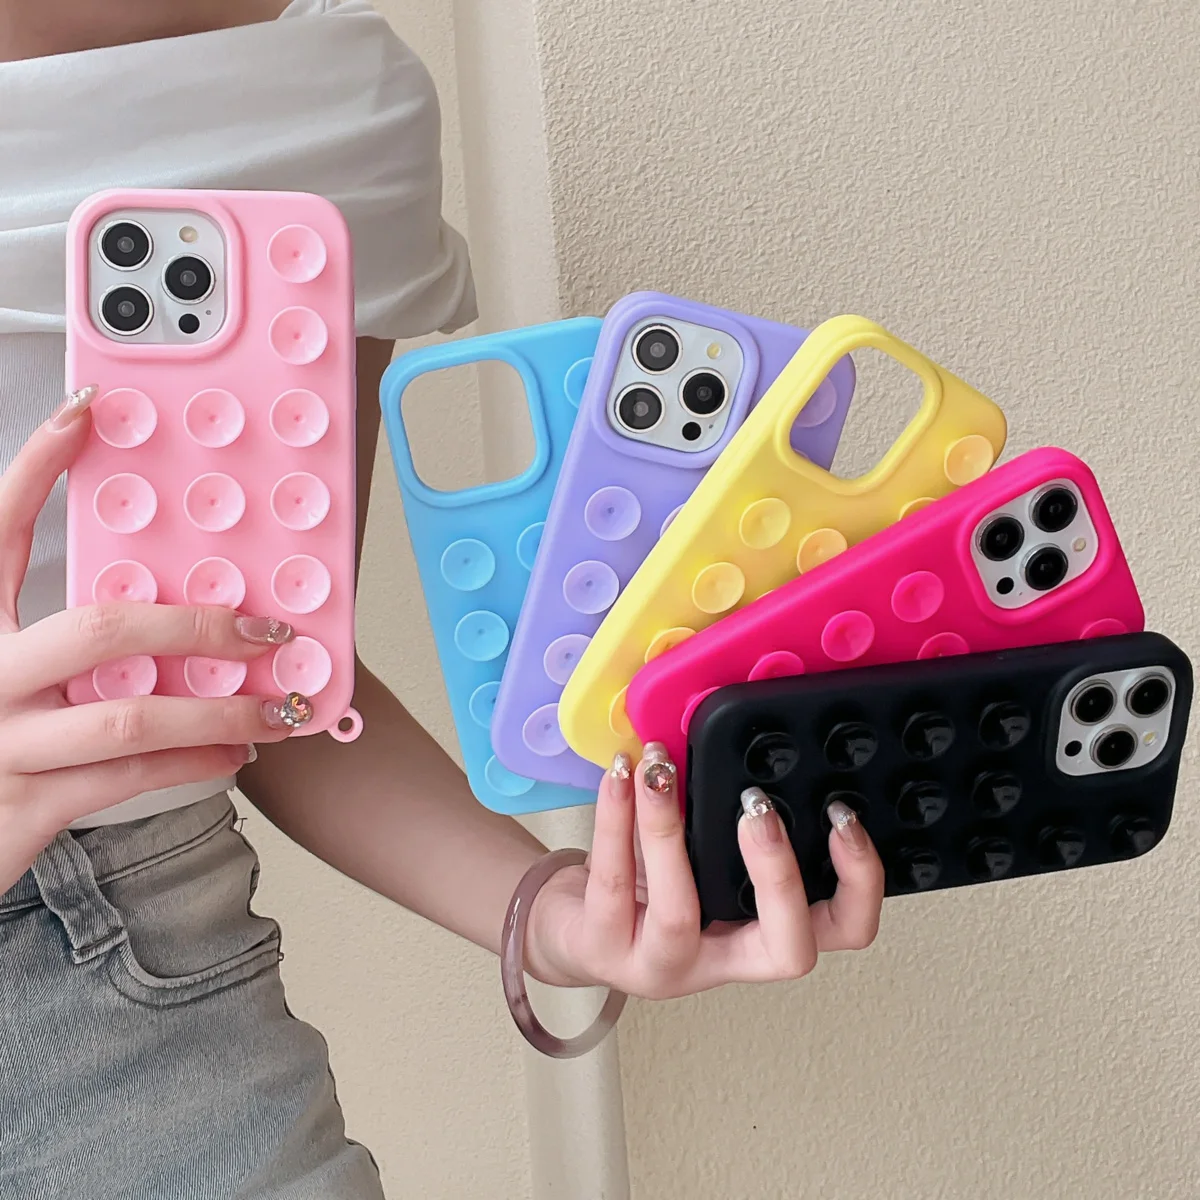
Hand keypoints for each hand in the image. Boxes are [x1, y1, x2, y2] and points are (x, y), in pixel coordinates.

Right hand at [0, 388, 307, 892]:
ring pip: (133, 715)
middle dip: (199, 626)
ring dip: (222, 710)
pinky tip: (234, 754)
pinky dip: (196, 762)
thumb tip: (151, 616)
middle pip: (102, 628)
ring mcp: (1, 745)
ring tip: (277, 705)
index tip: (85, 414)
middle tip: (264, 628)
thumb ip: (47, 643)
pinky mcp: (24, 808)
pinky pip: (133, 776)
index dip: (37, 467)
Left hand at [525, 742, 884, 998]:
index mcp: (760, 934)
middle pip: (788, 952)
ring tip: (662, 765)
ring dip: (671, 827)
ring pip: (678, 910)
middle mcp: (721, 962)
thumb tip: (742, 734)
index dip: (860, 882)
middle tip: (758, 807)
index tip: (842, 814)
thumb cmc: (646, 886)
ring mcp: (661, 966)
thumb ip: (727, 819)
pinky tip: (621, 774)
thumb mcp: (700, 855)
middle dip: (779, 874)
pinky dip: (616, 815)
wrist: (573, 928)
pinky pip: (611, 878)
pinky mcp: (603, 949)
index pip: (843, 929)